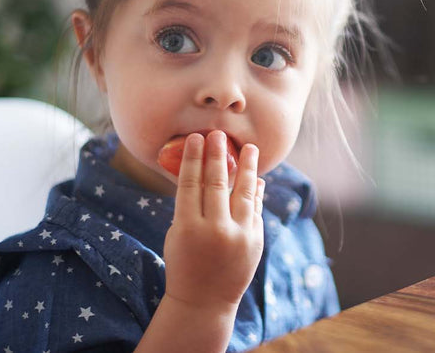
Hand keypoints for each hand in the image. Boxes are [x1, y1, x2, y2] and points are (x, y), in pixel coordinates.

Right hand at [162, 130, 264, 309]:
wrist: (204, 301)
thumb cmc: (184, 263)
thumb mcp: (178, 235)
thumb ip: (190, 206)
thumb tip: (204, 173)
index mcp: (187, 228)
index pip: (191, 184)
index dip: (194, 158)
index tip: (196, 138)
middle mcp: (215, 230)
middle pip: (217, 183)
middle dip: (218, 155)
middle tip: (219, 134)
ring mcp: (238, 236)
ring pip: (244, 193)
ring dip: (247, 168)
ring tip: (250, 148)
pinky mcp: (255, 241)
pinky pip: (256, 209)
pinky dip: (256, 193)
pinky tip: (256, 178)